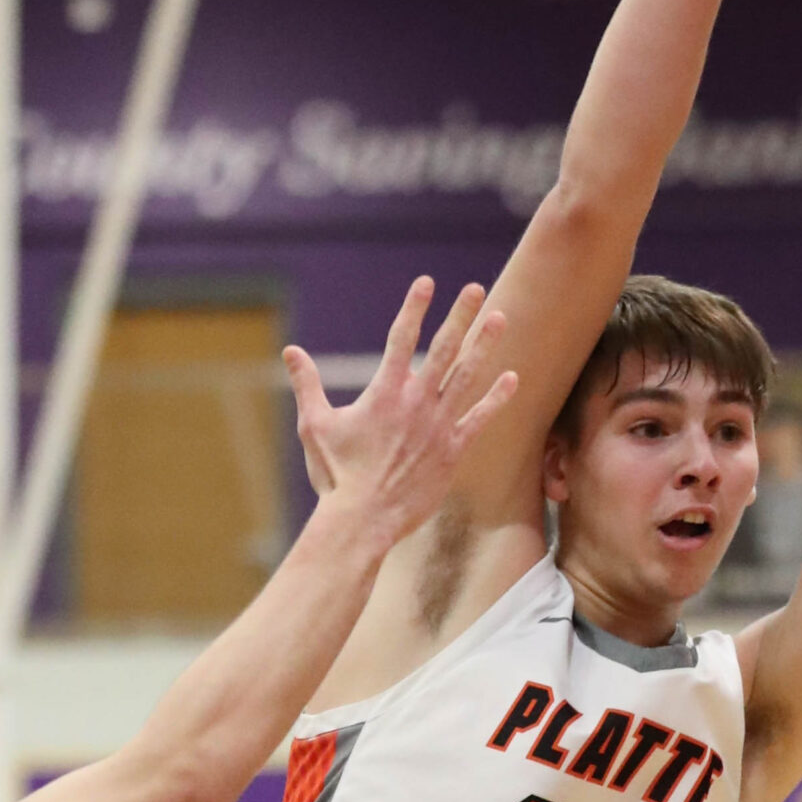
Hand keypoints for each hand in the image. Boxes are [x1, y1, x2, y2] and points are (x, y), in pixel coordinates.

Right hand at [284, 279, 516, 547]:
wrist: (364, 519)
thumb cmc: (336, 474)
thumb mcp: (314, 426)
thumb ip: (306, 384)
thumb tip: (290, 351)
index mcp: (384, 393)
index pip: (401, 338)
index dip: (414, 308)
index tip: (426, 283)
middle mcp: (416, 403)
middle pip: (444, 349)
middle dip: (461, 316)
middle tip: (476, 289)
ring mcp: (438, 426)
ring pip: (467, 376)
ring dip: (484, 346)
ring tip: (501, 318)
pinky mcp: (452, 451)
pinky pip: (479, 419)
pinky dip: (496, 399)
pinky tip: (512, 378)